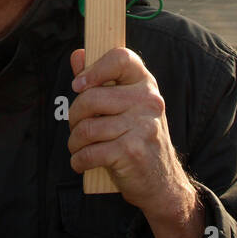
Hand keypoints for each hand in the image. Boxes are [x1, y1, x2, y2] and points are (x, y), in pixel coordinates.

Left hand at [68, 48, 204, 237]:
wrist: (161, 183)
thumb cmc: (136, 139)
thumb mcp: (125, 107)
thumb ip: (100, 80)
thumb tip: (77, 54)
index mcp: (146, 84)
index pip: (121, 58)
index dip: (94, 68)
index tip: (78, 85)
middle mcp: (148, 101)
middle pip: (91, 97)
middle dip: (74, 116)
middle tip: (77, 127)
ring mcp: (142, 126)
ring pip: (87, 128)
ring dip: (75, 142)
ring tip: (78, 147)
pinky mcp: (132, 151)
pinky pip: (89, 152)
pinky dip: (79, 161)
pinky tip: (81, 163)